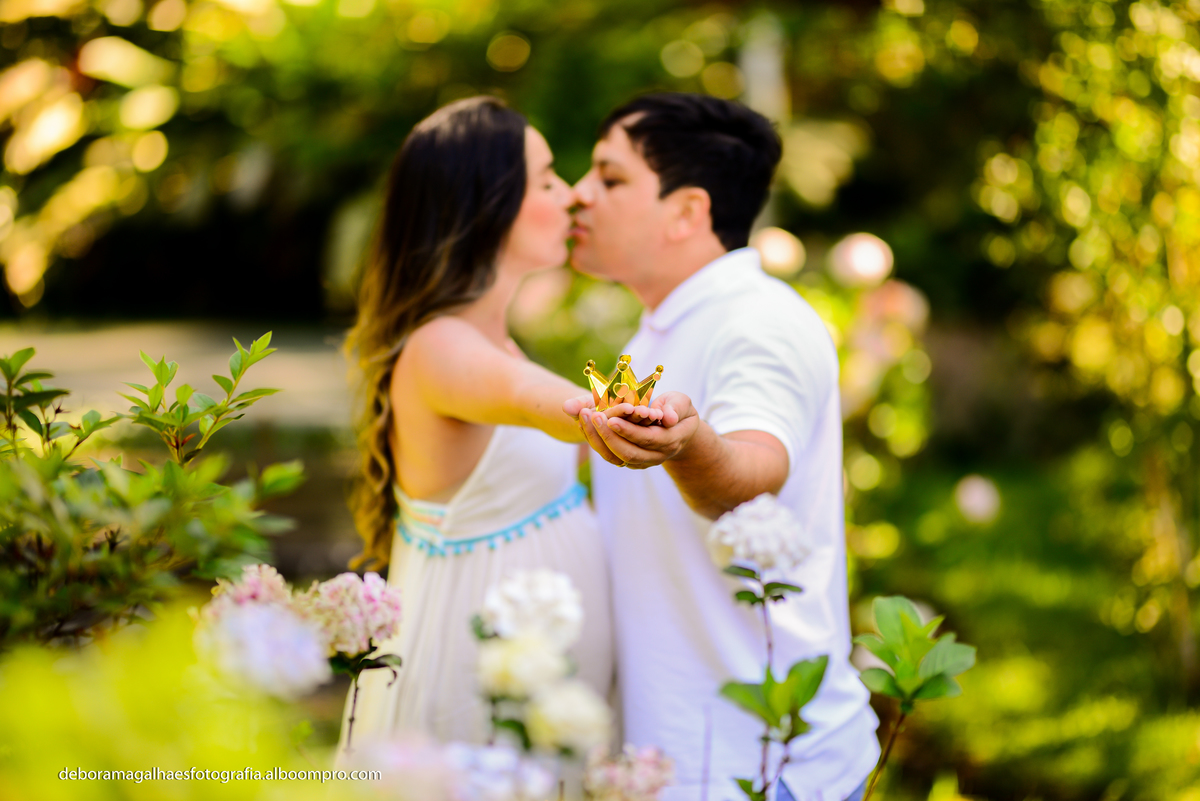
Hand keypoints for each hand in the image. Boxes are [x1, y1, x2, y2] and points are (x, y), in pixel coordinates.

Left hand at [579, 391, 698, 468]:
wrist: (678, 432)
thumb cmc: (678, 411)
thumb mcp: (682, 403)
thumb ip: (676, 407)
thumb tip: (668, 418)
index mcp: (671, 440)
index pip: (647, 439)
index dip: (629, 431)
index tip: (611, 419)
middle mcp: (656, 456)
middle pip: (629, 453)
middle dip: (609, 436)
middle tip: (593, 416)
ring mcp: (643, 462)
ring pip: (616, 458)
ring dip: (598, 440)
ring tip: (584, 416)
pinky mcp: (631, 461)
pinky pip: (611, 456)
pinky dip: (597, 442)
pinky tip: (585, 424)